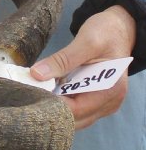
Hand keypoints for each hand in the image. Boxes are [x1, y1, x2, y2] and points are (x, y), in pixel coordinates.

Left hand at [31, 5, 135, 129]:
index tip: (33, 93)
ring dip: (55, 107)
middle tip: (32, 93)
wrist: (118, 30)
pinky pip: (74, 109)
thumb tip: (36, 74)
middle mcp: (109, 103)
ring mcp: (102, 105)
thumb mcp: (86, 41)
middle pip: (74, 119)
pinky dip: (60, 103)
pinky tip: (49, 91)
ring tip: (39, 91)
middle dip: (51, 109)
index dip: (52, 105)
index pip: (76, 110)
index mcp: (110, 90)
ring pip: (73, 118)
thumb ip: (62, 60)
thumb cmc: (106, 32)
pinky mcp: (95, 102)